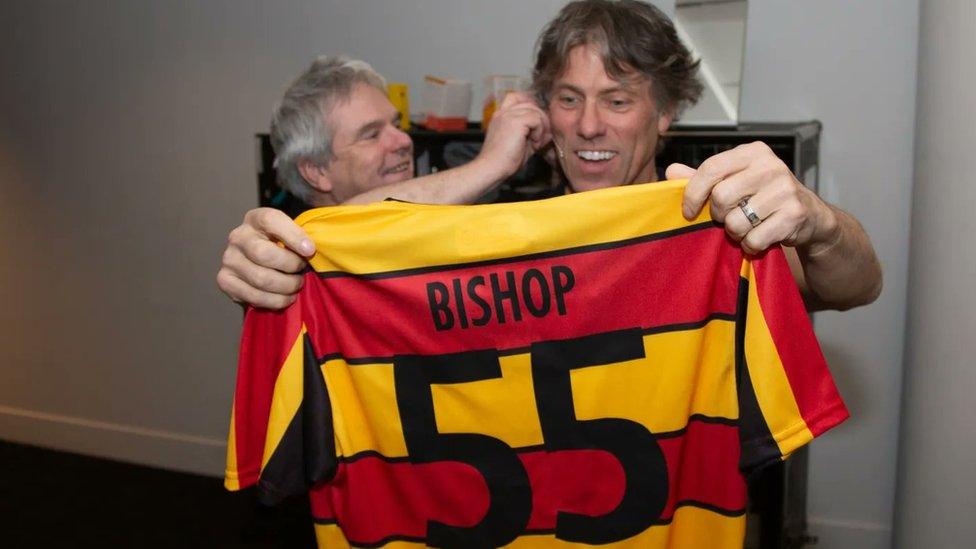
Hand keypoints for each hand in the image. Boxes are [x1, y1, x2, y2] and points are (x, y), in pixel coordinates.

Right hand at [216, 208, 314, 308]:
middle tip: (302, 271)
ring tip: (296, 285)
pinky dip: (275, 301)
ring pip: (261, 279)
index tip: (310, 250)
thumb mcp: (294, 233)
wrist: (259, 268)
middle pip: (265, 255)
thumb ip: (309, 231)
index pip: (273, 221)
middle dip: (291, 267)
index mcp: (256, 218)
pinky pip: (254, 296)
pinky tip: (285, 297)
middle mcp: (238, 236)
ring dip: (286, 286)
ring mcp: (229, 259)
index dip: (293, 236)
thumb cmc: (285, 248)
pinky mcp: (225, 280)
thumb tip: (336, 225)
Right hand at [474, 91, 551, 180]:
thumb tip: (549, 132)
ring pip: (535, 110)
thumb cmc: (503, 162)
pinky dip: (539, 131)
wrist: (491, 169)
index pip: (518, 98)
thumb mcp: (522, 144)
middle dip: (540, 118)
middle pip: (530, 103)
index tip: (536, 126)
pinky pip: (536, 119)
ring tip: (536, 143)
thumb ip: (533, 135)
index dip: (531, 108)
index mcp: (501, 116)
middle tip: (540, 138)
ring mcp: (508, 115)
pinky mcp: (515, 122)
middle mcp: (503, 112)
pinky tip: (534, 144)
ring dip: (541, 126)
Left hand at [670, 142, 838, 254]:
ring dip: (736, 232)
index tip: (689, 211)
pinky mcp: (795, 214)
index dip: (694, 193)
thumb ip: (703, 177)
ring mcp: (785, 189)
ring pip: (736, 222)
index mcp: (752, 152)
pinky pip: (754, 239)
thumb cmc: (763, 196)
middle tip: (729, 218)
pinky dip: (751, 245)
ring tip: (747, 226)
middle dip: (719, 215)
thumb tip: (670, 171)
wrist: (809, 215)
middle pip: (721, 197)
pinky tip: (760, 236)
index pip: (711, 168)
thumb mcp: (735, 180)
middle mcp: (771, 166)